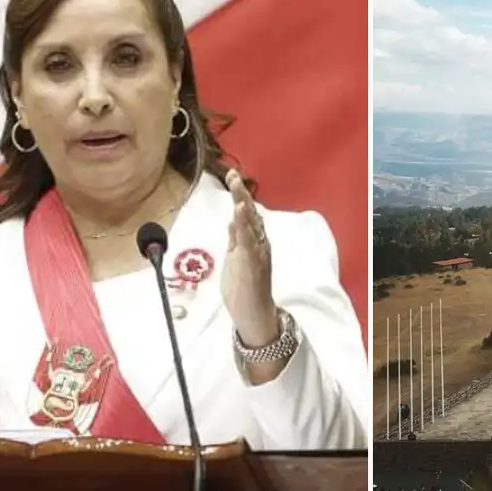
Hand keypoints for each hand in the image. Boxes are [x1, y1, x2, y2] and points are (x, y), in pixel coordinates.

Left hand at [222, 169, 278, 348]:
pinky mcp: (252, 264)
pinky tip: (239, 211)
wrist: (254, 316)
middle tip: (233, 174)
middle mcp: (259, 244)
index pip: (246, 214)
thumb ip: (236, 240)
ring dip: (243, 203)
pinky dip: (244, 225)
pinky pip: (248, 241)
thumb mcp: (236, 260)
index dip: (240, 195)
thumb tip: (232, 219)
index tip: (232, 176)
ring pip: (250, 224)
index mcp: (253, 243)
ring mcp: (257, 253)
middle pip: (250, 214)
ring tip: (237, 185)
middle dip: (241, 193)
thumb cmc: (244, 291)